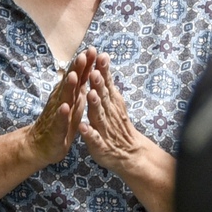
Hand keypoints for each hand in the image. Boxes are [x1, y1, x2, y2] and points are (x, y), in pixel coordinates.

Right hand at [19, 51, 91, 170]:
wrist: (39, 145)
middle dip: (77, 69)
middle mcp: (62, 100)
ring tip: (73, 76)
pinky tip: (65, 107)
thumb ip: (79, 86)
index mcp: (69, 94)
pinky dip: (62, 114)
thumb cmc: (61, 121)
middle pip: (70, 82)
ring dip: (68, 87)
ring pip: (63, 98)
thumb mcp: (74, 102)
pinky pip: (59, 121)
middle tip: (84, 54)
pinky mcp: (56, 129)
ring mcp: (57, 114)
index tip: (93, 49)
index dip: (85, 63)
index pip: (78, 76)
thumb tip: (88, 67)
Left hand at [77, 53, 174, 211]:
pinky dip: (88, 134)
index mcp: (112, 104)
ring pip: (99, 116)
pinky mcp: (100, 146)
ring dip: (95, 105)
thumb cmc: (118, 126)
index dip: (104, 71)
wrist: (130, 155)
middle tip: (93, 71)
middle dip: (98, 85)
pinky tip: (82, 128)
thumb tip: (103, 58)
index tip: (100, 56)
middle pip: (103, 97)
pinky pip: (94, 139)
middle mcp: (110, 115)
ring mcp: (105, 130)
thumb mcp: (115, 102)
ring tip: (89, 95)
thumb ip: (107, 82)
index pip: (107, 84)